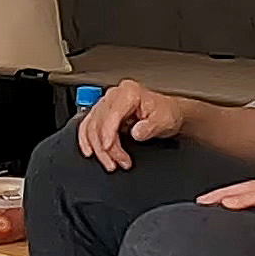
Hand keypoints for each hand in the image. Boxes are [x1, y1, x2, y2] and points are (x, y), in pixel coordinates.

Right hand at [73, 79, 196, 170]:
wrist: (168, 113)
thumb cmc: (166, 114)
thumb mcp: (164, 121)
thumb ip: (149, 127)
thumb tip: (136, 132)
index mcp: (129, 92)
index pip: (111, 114)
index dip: (108, 133)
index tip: (109, 149)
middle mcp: (115, 95)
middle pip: (99, 122)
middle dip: (105, 147)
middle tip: (116, 163)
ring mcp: (107, 102)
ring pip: (92, 126)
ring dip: (97, 147)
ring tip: (109, 162)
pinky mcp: (103, 111)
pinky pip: (88, 124)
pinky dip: (86, 139)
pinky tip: (89, 150)